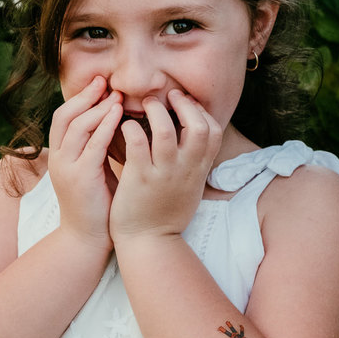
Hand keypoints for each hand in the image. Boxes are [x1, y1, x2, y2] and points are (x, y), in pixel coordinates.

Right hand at [48, 76, 121, 250]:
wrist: (87, 240)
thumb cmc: (96, 205)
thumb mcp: (92, 170)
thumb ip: (97, 148)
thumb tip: (115, 123)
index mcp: (59, 156)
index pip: (63, 118)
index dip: (79, 99)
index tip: (99, 84)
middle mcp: (58, 159)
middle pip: (65, 116)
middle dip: (85, 96)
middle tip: (105, 81)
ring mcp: (66, 168)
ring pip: (77, 126)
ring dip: (97, 107)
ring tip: (116, 95)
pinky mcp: (80, 178)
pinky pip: (92, 144)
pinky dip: (104, 126)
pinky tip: (118, 114)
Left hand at [109, 89, 221, 242]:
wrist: (149, 242)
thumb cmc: (165, 212)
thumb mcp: (190, 186)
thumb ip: (194, 162)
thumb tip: (193, 137)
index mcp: (198, 170)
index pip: (214, 131)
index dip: (201, 111)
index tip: (186, 103)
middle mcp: (185, 169)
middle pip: (198, 126)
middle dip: (184, 104)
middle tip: (167, 95)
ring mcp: (162, 174)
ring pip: (164, 131)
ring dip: (155, 111)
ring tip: (145, 104)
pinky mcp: (139, 179)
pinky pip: (136, 144)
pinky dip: (131, 128)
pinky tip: (125, 126)